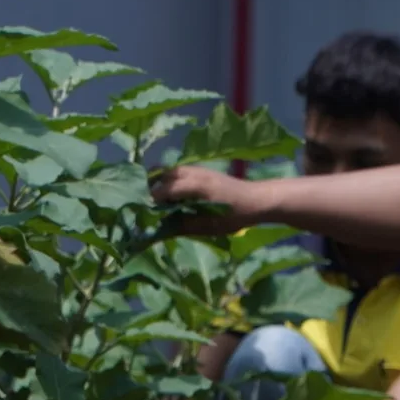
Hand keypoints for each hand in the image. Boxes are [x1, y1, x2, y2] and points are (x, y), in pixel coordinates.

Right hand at [149, 165, 266, 234]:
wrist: (257, 199)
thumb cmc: (235, 215)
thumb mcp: (209, 226)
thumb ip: (182, 226)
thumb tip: (158, 231)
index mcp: (195, 185)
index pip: (163, 189)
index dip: (150, 200)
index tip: (141, 213)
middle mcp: (193, 172)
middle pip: (161, 175)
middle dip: (150, 189)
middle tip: (145, 207)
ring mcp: (197, 169)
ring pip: (168, 171)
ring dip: (159, 184)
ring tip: (156, 203)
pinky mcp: (200, 170)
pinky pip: (177, 172)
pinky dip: (169, 181)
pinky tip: (171, 196)